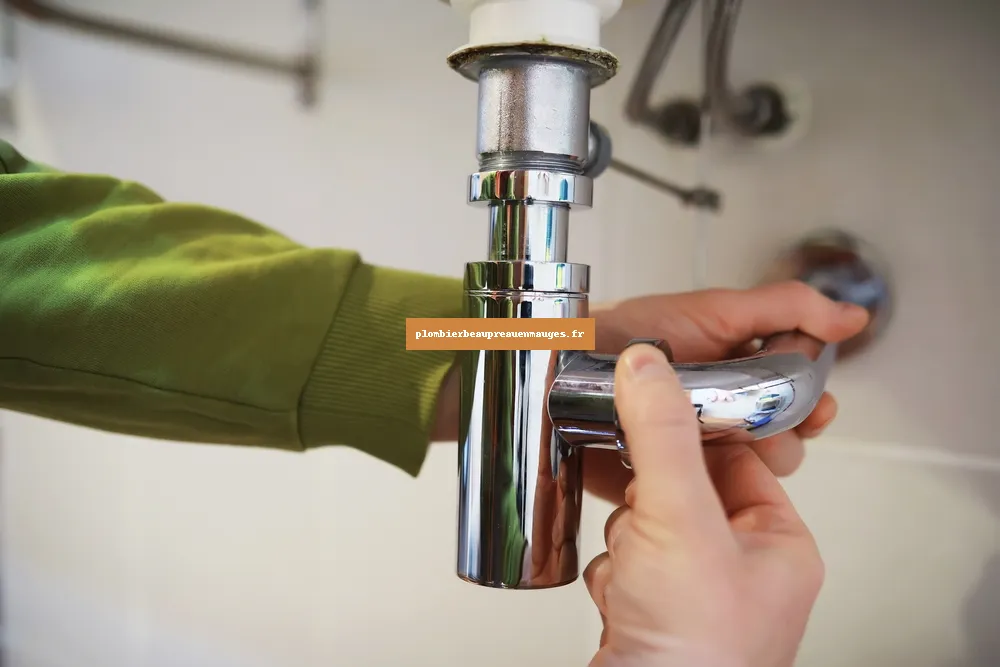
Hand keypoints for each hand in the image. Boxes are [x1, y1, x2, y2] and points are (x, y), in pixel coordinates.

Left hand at [582, 281, 868, 505]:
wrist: (565, 365)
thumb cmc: (632, 330)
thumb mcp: (717, 310)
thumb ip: (787, 308)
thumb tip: (853, 316)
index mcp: (744, 367)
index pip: (802, 390)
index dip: (813, 396)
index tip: (816, 401)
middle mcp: (727, 405)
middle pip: (787, 432)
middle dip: (784, 428)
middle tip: (757, 418)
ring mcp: (700, 441)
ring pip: (757, 465)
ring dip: (749, 455)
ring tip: (717, 433)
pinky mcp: (671, 473)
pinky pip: (711, 492)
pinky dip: (712, 484)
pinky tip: (694, 466)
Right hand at [583, 344, 823, 666]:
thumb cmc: (693, 652)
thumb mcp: (681, 520)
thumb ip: (662, 436)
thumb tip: (649, 365)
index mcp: (776, 544)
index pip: (736, 456)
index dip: (691, 432)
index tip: (653, 405)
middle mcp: (742, 569)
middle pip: (680, 487)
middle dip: (647, 503)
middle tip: (645, 521)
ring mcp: (696, 594)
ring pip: (644, 522)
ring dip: (625, 540)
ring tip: (635, 573)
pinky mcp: (654, 614)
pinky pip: (622, 561)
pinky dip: (611, 573)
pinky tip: (620, 598)